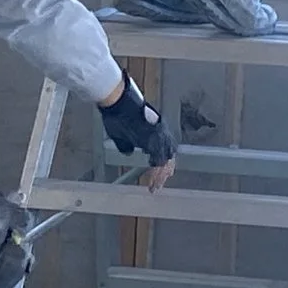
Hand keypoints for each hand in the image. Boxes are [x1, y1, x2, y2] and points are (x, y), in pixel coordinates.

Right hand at [97, 73, 177, 190]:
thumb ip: (127, 144)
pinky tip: (153, 180)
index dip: (161, 162)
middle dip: (164, 170)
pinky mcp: (153, 138)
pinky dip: (156, 171)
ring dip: (161, 173)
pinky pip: (158, 160)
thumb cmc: (118, 113)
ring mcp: (158, 134)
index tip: (158, 174)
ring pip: (166, 158)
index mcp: (154, 129)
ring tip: (156, 186)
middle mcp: (159, 131)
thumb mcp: (121, 133)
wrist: (118, 101)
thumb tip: (129, 151)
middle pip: (169, 154)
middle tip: (160, 184)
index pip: (163, 149)